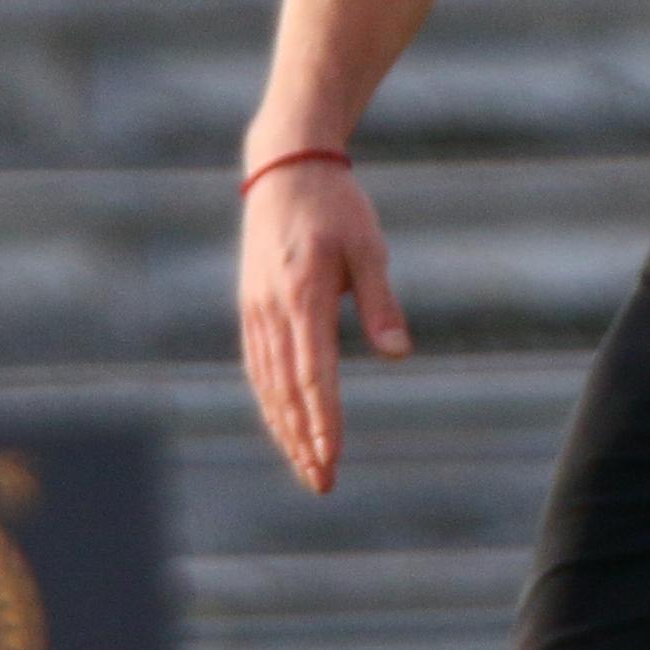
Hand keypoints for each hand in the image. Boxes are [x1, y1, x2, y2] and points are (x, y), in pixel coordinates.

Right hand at [239, 157, 406, 494]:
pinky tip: (284, 426)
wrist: (284, 167)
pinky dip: (271, 402)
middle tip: (323, 482)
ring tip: (307, 467)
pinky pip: (259, 366)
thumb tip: (398, 356)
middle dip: (304, 440)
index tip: (332, 455)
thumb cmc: (336, 206)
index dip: (323, 419)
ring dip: (285, 429)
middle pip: (286, 390)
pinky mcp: (251, 308)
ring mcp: (256, 310)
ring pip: (267, 384)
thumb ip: (380, 303)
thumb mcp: (368, 246)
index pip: (314, 372)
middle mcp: (272, 309)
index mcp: (303, 294)